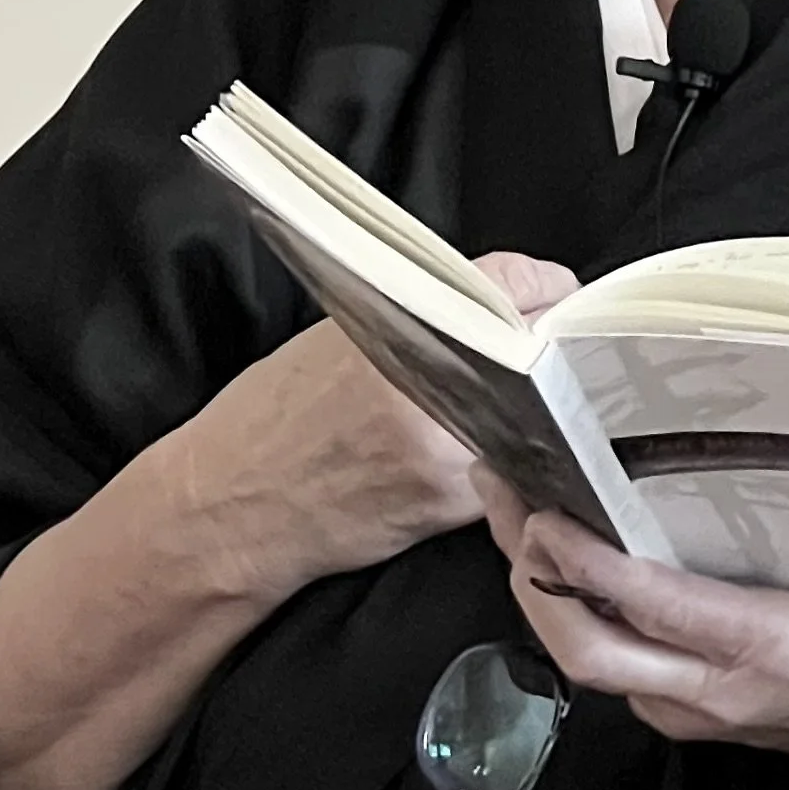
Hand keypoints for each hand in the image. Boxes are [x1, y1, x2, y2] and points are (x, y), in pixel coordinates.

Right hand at [161, 250, 576, 606]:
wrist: (233, 505)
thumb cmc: (277, 415)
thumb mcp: (344, 333)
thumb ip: (426, 313)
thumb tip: (499, 302)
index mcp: (401, 322)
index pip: (512, 284)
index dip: (542, 288)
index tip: (555, 295)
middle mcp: (429, 379)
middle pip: (536, 346)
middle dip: (545, 347)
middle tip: (541, 349)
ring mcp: (448, 445)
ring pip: (537, 412)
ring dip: (538, 406)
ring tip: (508, 405)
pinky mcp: (455, 501)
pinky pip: (514, 466)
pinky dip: (513, 456)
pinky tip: (485, 453)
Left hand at [475, 470, 788, 789]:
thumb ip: (772, 525)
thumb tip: (708, 449)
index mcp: (767, 640)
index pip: (660, 606)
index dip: (594, 565)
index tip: (551, 518)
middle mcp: (714, 687)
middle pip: (593, 654)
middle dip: (536, 582)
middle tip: (512, 505)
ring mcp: (680, 710)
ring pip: (583, 660)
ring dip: (535, 590)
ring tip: (506, 511)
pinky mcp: (660, 714)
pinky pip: (599, 661)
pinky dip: (564, 609)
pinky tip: (546, 559)